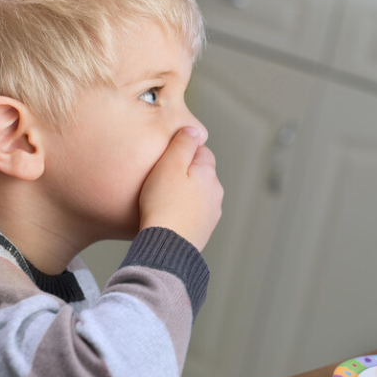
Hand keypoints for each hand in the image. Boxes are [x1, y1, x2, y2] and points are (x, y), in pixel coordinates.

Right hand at [138, 127, 223, 251]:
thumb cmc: (164, 204)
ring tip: (161, 200)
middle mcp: (215, 193)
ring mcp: (212, 213)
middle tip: (160, 180)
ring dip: (184, 194)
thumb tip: (194, 130)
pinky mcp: (203, 231)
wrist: (167, 246)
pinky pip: (193, 214)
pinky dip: (183, 212)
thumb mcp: (169, 165)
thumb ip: (182, 144)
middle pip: (200, 174)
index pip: (202, 152)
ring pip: (197, 195)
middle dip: (184, 174)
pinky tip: (167, 217)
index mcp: (208, 173)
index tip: (166, 158)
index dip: (183, 152)